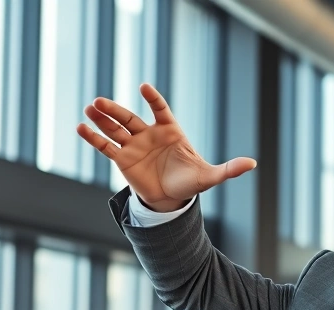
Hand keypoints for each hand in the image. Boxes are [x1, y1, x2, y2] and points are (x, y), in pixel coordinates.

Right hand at [76, 84, 255, 211]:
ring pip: (115, 128)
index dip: (153, 99)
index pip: (161, 110)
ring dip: (102, 119)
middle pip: (130, 118)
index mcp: (171, 131)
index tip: (145, 87)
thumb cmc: (191, 182)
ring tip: (89, 108)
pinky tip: (80, 127)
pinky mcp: (122, 158)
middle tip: (100, 101)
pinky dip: (93, 138)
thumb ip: (229, 169)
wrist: (172, 199)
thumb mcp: (211, 176)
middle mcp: (149, 134)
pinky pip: (106, 146)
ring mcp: (134, 144)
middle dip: (116, 110)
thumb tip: (253, 164)